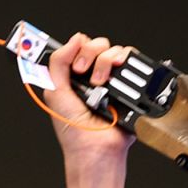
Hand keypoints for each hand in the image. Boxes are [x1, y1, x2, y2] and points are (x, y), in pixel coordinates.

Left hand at [44, 33, 133, 161]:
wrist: (95, 148)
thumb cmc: (73, 129)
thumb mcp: (55, 93)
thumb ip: (57, 64)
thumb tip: (72, 39)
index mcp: (75, 77)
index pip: (80, 47)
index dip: (77, 48)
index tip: (74, 63)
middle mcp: (94, 76)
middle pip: (98, 44)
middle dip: (90, 53)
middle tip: (82, 71)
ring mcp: (113, 79)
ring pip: (115, 50)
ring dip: (105, 61)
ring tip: (99, 83)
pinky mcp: (131, 84)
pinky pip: (133, 60)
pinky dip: (125, 61)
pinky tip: (114, 77)